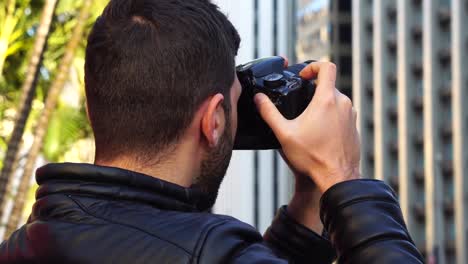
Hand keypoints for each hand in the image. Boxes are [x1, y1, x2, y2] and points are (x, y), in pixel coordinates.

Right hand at [254, 62, 360, 193]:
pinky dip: (331, 118)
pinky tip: (319, 134)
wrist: (337, 177)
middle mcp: (343, 104)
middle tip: (301, 103)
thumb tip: (259, 99)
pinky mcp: (354, 128)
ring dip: (323, 105)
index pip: (326, 67)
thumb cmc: (313, 157)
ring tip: (309, 121)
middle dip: (314, 91)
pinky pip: (342, 114)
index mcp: (327, 100)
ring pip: (336, 100)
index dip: (312, 66)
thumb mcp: (284, 134)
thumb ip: (269, 113)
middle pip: (329, 85)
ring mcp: (351, 116)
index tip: (303, 77)